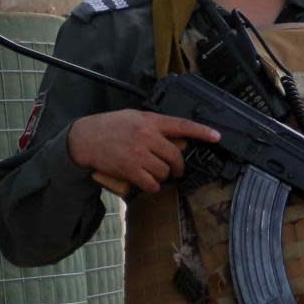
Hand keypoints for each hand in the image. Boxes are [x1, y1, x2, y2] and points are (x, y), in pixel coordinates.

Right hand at [68, 109, 219, 193]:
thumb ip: (156, 126)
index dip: (202, 131)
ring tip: (157, 173)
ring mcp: (138, 154)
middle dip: (179, 166)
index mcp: (151, 120)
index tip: (217, 136)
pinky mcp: (129, 170)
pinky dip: (153, 186)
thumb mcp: (136, 117)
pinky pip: (151, 183)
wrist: (86, 138)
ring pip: (164, 171)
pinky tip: (150, 183)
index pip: (182, 125)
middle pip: (175, 156)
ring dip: (164, 176)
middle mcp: (147, 136)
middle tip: (177, 170)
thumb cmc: (112, 126)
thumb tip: (178, 141)